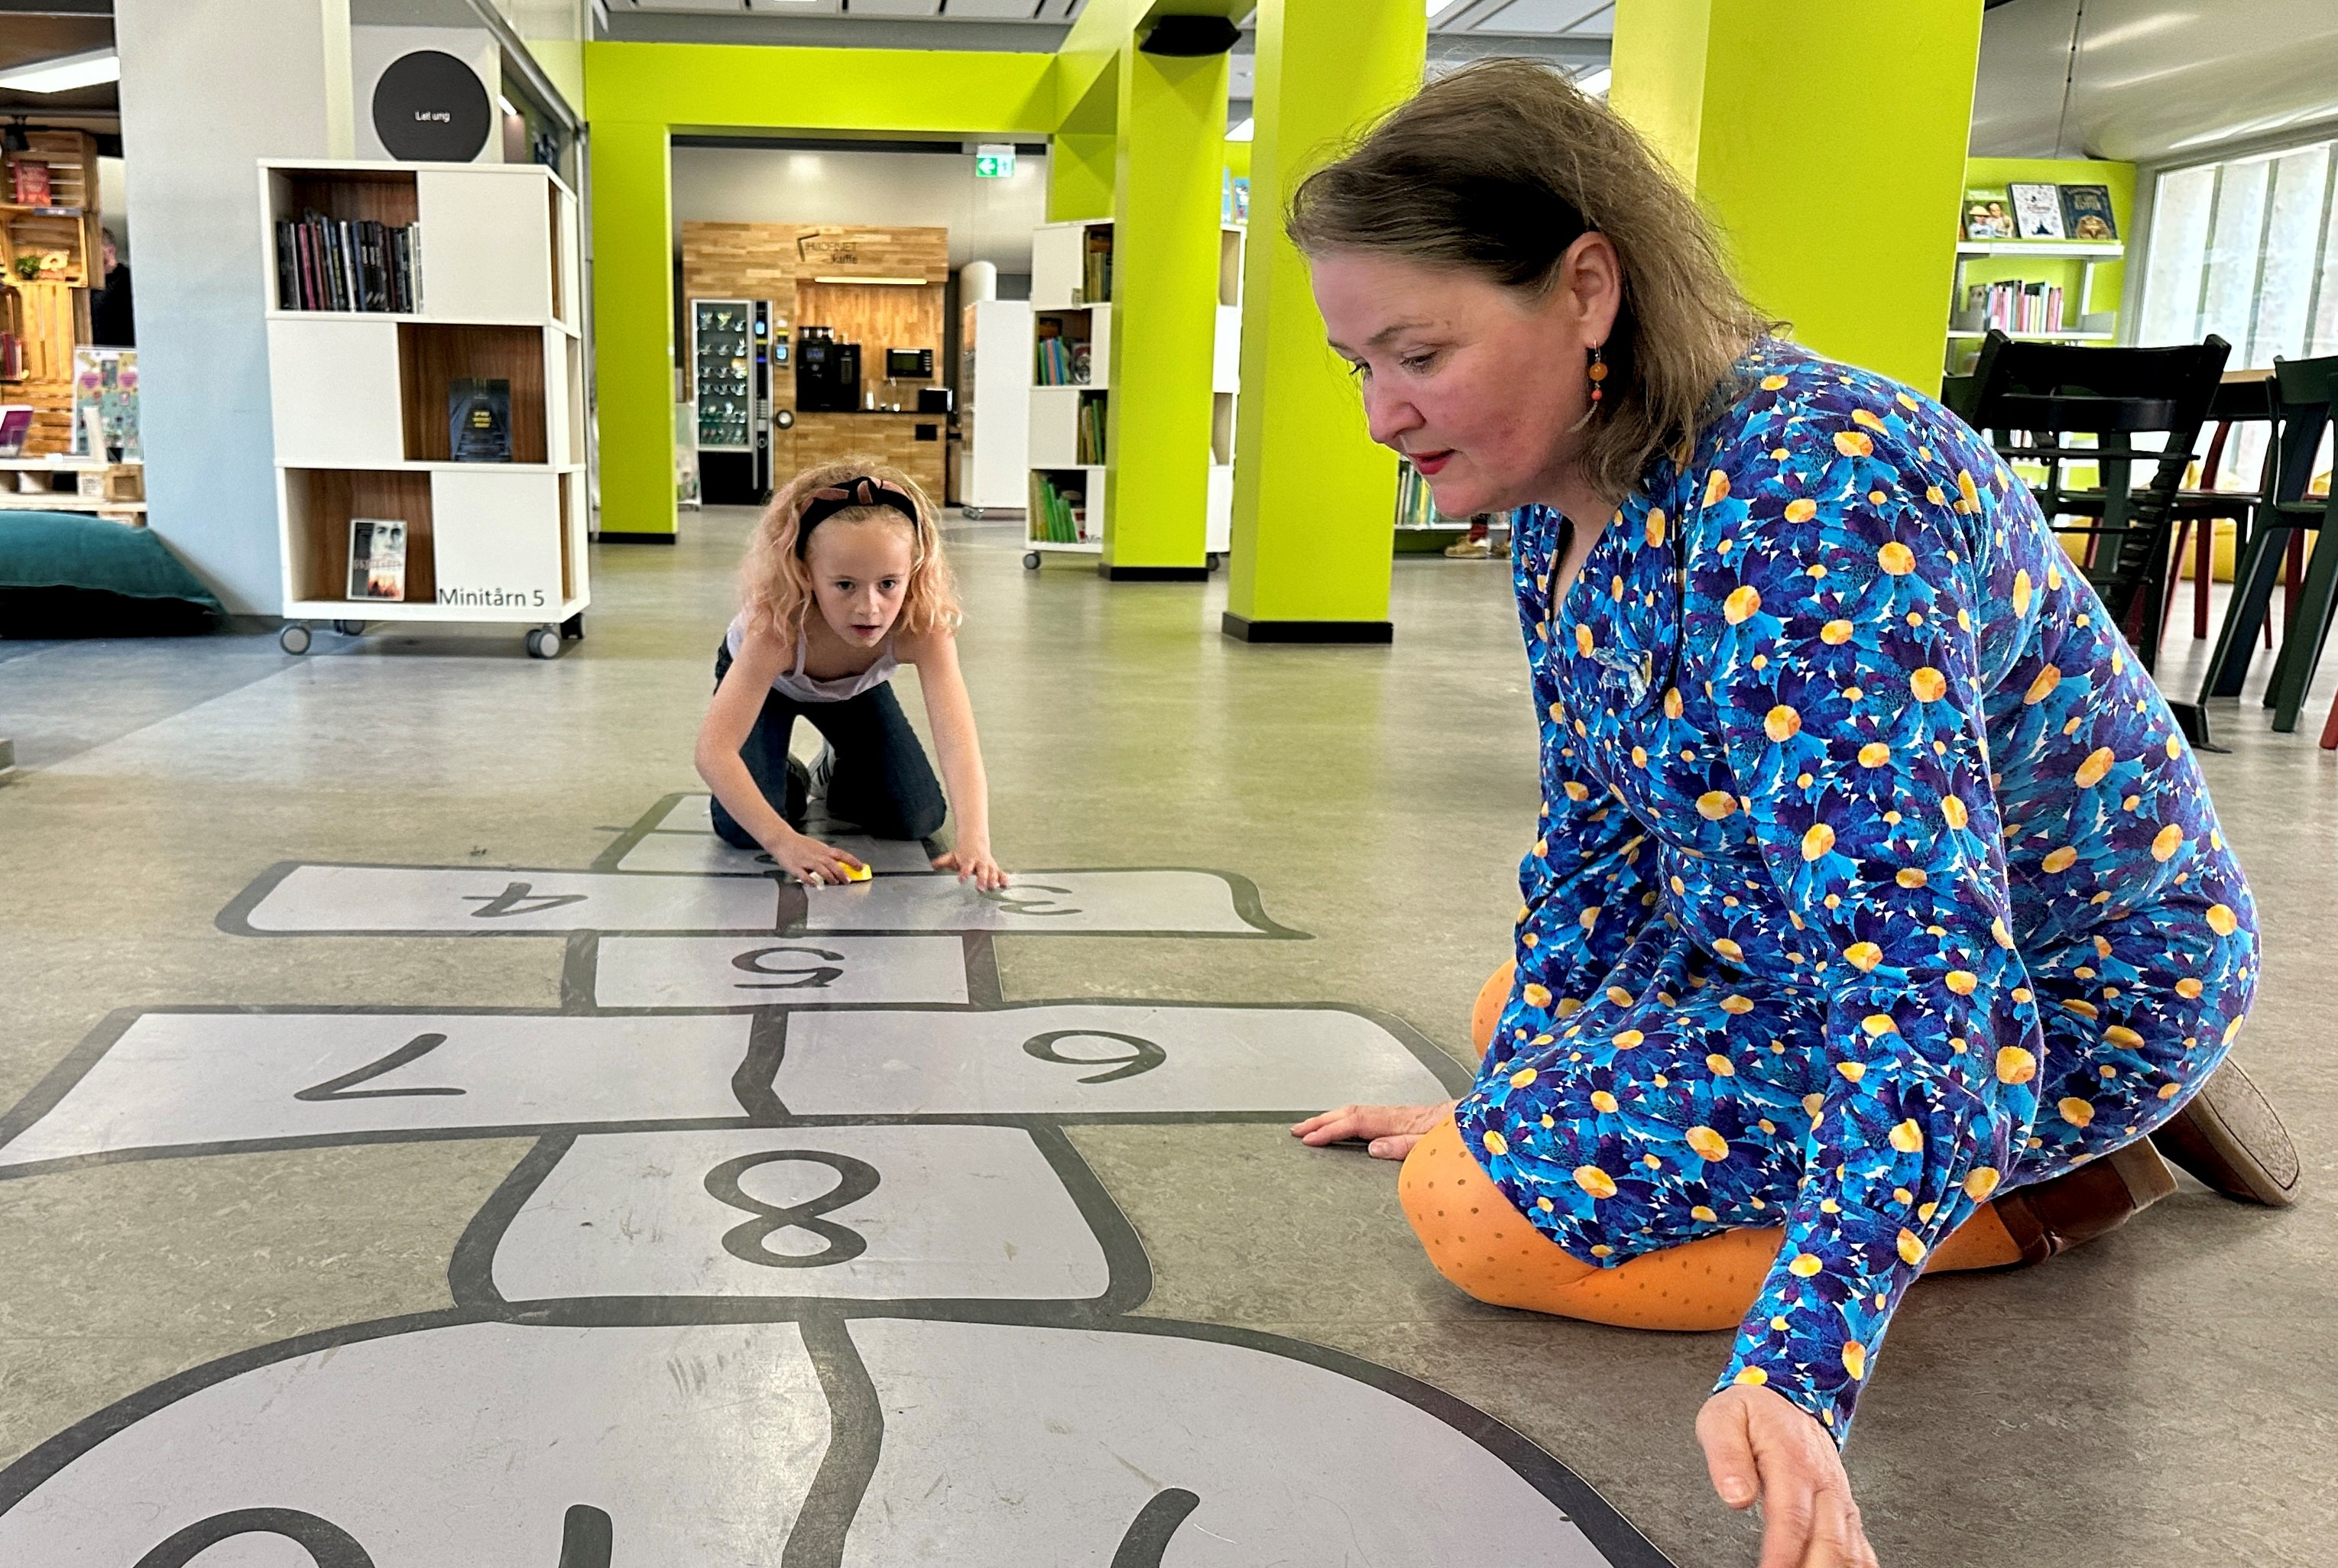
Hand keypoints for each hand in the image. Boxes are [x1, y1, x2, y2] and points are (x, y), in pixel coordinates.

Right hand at [769, 831, 862, 887]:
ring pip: (821, 869)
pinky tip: (815, 884)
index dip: (853, 861)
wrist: (782, 840)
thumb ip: (828, 857)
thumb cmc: (800, 844)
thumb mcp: (817, 847)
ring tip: (834, 883)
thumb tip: (840, 866)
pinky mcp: (796, 867)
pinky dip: (810, 880)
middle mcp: (817, 855)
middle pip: (833, 864)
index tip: (861, 867)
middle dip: (842, 873)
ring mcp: (807, 861)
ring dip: (830, 876)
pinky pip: (805, 876)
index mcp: (823, 850)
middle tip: (848, 880)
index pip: (842, 855)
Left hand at [932, 844, 1008, 891]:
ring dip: (993, 880)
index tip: (961, 879)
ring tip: (993, 888)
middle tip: (980, 888)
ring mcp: (988, 866)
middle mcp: (980, 863)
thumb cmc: (963, 854)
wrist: (975, 843)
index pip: (966, 867)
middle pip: (982, 871)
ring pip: (992, 872)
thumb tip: (933, 864)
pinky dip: (1004, 878)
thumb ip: (943, 861)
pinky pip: (1001, 873)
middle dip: (982, 879)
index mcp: (969, 860)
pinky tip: (1006, 885)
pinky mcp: (995, 869)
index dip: (964, 873)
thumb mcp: (952, 856)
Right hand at [1289, 1101, 1458, 1159]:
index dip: (1330, 1130)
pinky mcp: (1411, 1121)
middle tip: (1297, 1130)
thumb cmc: (1468, 1135)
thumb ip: (1406, 1146)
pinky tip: (1349, 1129)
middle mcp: (1400, 1115)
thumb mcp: (1437, 1145)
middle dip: (1322, 1121)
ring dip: (1335, 1119)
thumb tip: (1372, 1147)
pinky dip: (1351, 1121)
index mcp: (1402, 1121)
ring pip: (1360, 1113)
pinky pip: (1372, 1118)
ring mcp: (1405, 1116)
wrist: (1491, 1119)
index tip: (1307, 1139)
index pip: (1356, 1123)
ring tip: (1313, 1128)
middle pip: (1353, 1113)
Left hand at [1697, 1385, 1877, 1567]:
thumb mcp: (1722, 1419)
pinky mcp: (1845, 1511)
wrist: (1789, 1393)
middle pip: (1828, 1541)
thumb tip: (1735, 1496)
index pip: (1792, 1517)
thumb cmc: (1753, 1411)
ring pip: (1849, 1549)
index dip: (1784, 1552)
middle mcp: (1823, 1483)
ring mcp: (1839, 1499)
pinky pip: (1860, 1547)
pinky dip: (1855, 1567)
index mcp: (1792, 1461)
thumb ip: (1726, 1457)